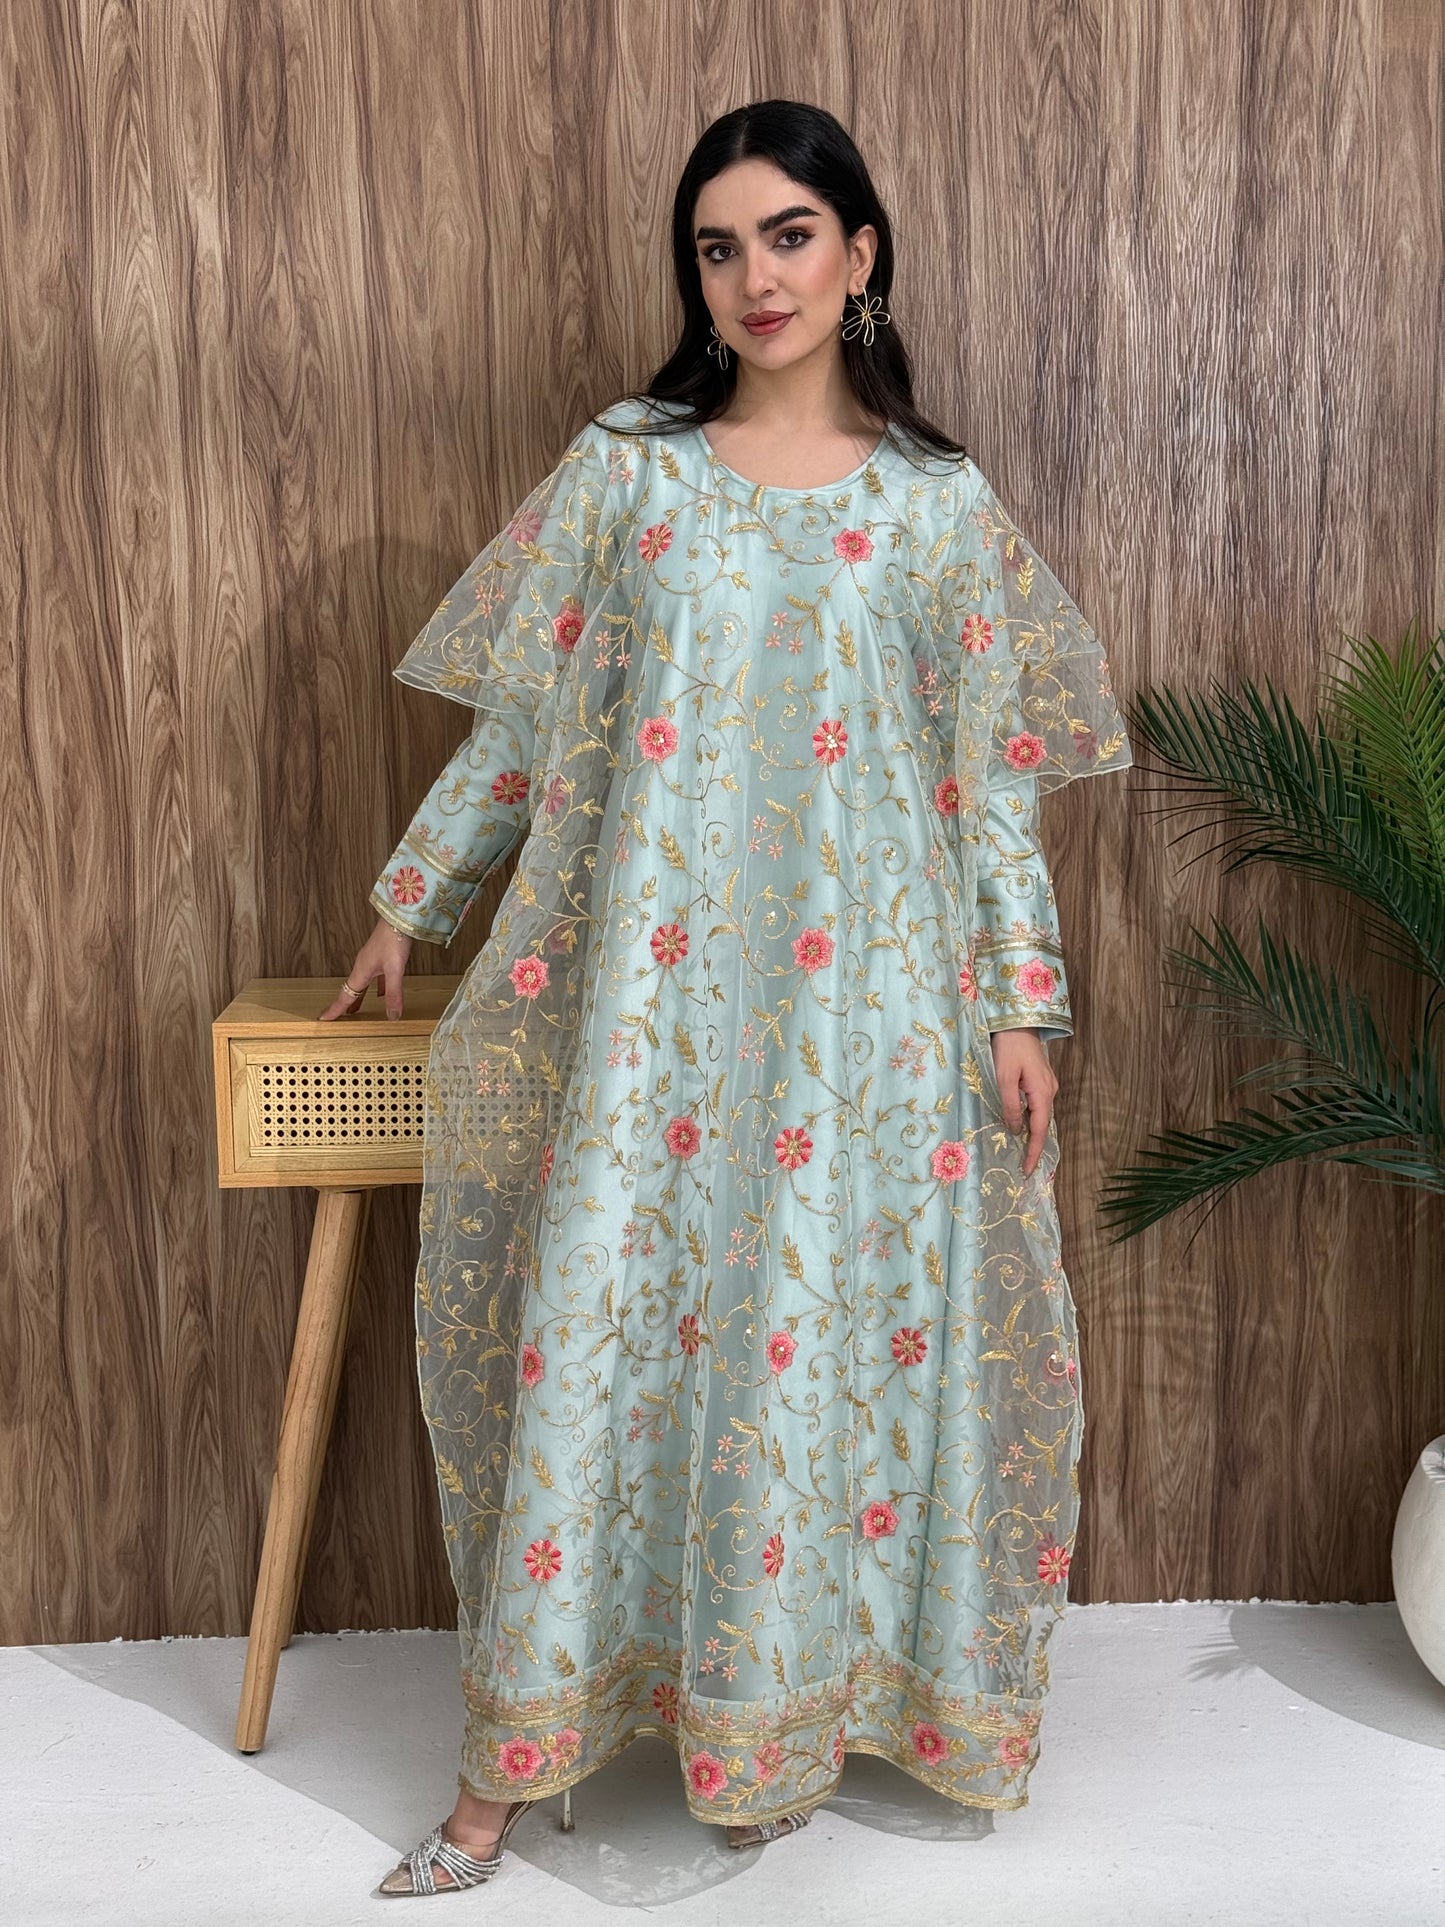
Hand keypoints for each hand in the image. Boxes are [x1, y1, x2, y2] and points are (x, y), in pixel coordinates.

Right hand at [318, 916, 412, 1020]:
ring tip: (356, 1010)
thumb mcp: (394, 970)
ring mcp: (371, 961)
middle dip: (343, 1004)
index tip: (323, 1019)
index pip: (345, 995)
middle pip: (350, 990)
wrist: (399, 918)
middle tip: (337, 1017)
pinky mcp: (381, 957)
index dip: (335, 1009)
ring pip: (362, 984)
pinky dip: (375, 988)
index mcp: (361, 971)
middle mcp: (363, 967)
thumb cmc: (394, 940)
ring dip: (358, 997)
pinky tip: (381, 992)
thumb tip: (392, 1016)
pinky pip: (374, 978)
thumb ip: (394, 993)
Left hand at [989, 1028, 1057, 1175]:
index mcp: (1043, 1092)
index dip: (1033, 1151)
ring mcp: (1047, 1084)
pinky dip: (1031, 1119)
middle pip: (1043, 1124)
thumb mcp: (1003, 1077)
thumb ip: (1010, 1105)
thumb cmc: (1008, 1047)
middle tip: (1026, 1168)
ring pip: (1040, 1115)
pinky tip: (1023, 1125)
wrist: (1016, 1021)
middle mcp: (1050, 1090)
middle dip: (1035, 1146)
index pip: (1039, 1130)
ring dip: (1032, 1133)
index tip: (1029, 1171)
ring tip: (1024, 1153)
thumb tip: (1016, 1129)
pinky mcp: (1040, 1079)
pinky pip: (1037, 1105)